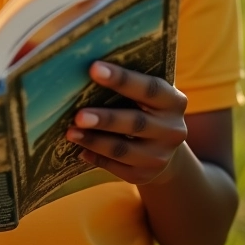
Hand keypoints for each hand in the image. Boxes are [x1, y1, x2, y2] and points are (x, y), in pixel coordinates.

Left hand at [65, 62, 187, 185]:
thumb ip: (127, 82)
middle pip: (135, 123)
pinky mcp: (146, 175)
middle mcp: (173, 129)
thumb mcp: (145, 92)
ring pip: (123, 150)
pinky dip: (96, 158)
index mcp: (173, 100)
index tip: (94, 68)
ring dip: (94, 141)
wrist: (162, 143)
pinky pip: (117, 168)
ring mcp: (161, 156)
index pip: (148, 88)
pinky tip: (80, 149)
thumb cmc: (143, 104)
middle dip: (105, 119)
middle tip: (78, 115)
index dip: (122, 79)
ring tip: (71, 133)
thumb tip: (83, 69)